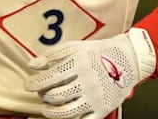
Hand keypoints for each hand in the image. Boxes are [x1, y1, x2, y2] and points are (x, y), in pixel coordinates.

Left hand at [24, 28, 156, 118]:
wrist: (129, 59)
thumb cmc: (99, 52)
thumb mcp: (75, 46)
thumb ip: (52, 55)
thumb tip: (31, 65)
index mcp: (79, 64)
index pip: (49, 78)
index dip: (34, 83)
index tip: (29, 85)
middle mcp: (87, 81)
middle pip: (55, 96)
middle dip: (43, 96)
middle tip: (41, 93)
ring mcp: (96, 97)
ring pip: (65, 112)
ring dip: (50, 112)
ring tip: (47, 107)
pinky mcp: (103, 109)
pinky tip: (63, 116)